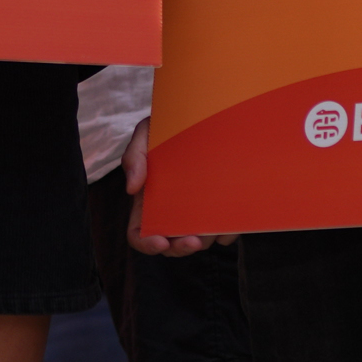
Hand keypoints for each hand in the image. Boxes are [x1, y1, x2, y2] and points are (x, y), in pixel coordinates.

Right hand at [123, 119, 230, 255]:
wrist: (197, 113)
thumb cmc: (166, 126)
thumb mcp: (145, 132)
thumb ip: (133, 156)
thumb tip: (132, 189)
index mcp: (147, 201)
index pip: (139, 234)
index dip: (147, 244)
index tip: (161, 242)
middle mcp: (170, 210)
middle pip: (170, 243)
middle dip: (181, 248)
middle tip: (195, 240)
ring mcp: (195, 209)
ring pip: (198, 239)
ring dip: (205, 240)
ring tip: (214, 227)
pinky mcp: (218, 204)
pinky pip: (223, 228)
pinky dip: (227, 232)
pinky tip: (229, 225)